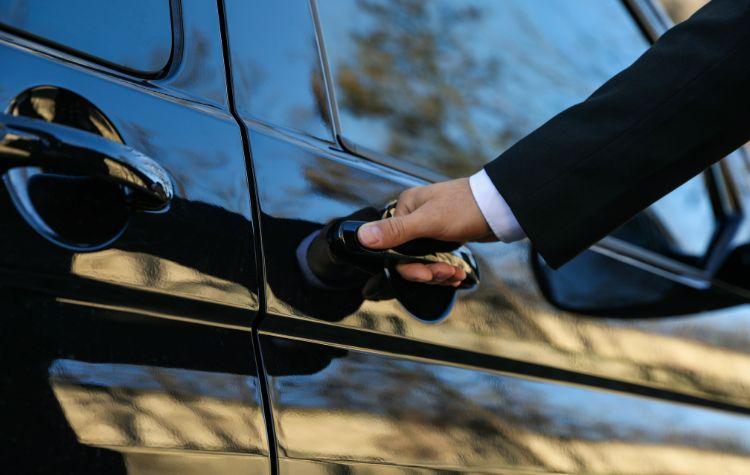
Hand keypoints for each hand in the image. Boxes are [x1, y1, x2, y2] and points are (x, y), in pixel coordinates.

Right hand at [357, 178, 494, 285]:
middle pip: (408, 256)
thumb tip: (361, 236)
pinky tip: (457, 274)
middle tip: (446, 274)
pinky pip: (436, 259)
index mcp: (406, 208)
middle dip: (428, 271)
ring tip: (456, 275)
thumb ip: (396, 231)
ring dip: (439, 273)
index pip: (393, 246)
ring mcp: (430, 228)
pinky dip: (445, 270)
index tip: (425, 275)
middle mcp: (415, 217)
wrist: (501, 206)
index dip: (408, 265)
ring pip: (424, 261)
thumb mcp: (429, 222)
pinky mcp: (444, 237)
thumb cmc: (466, 208)